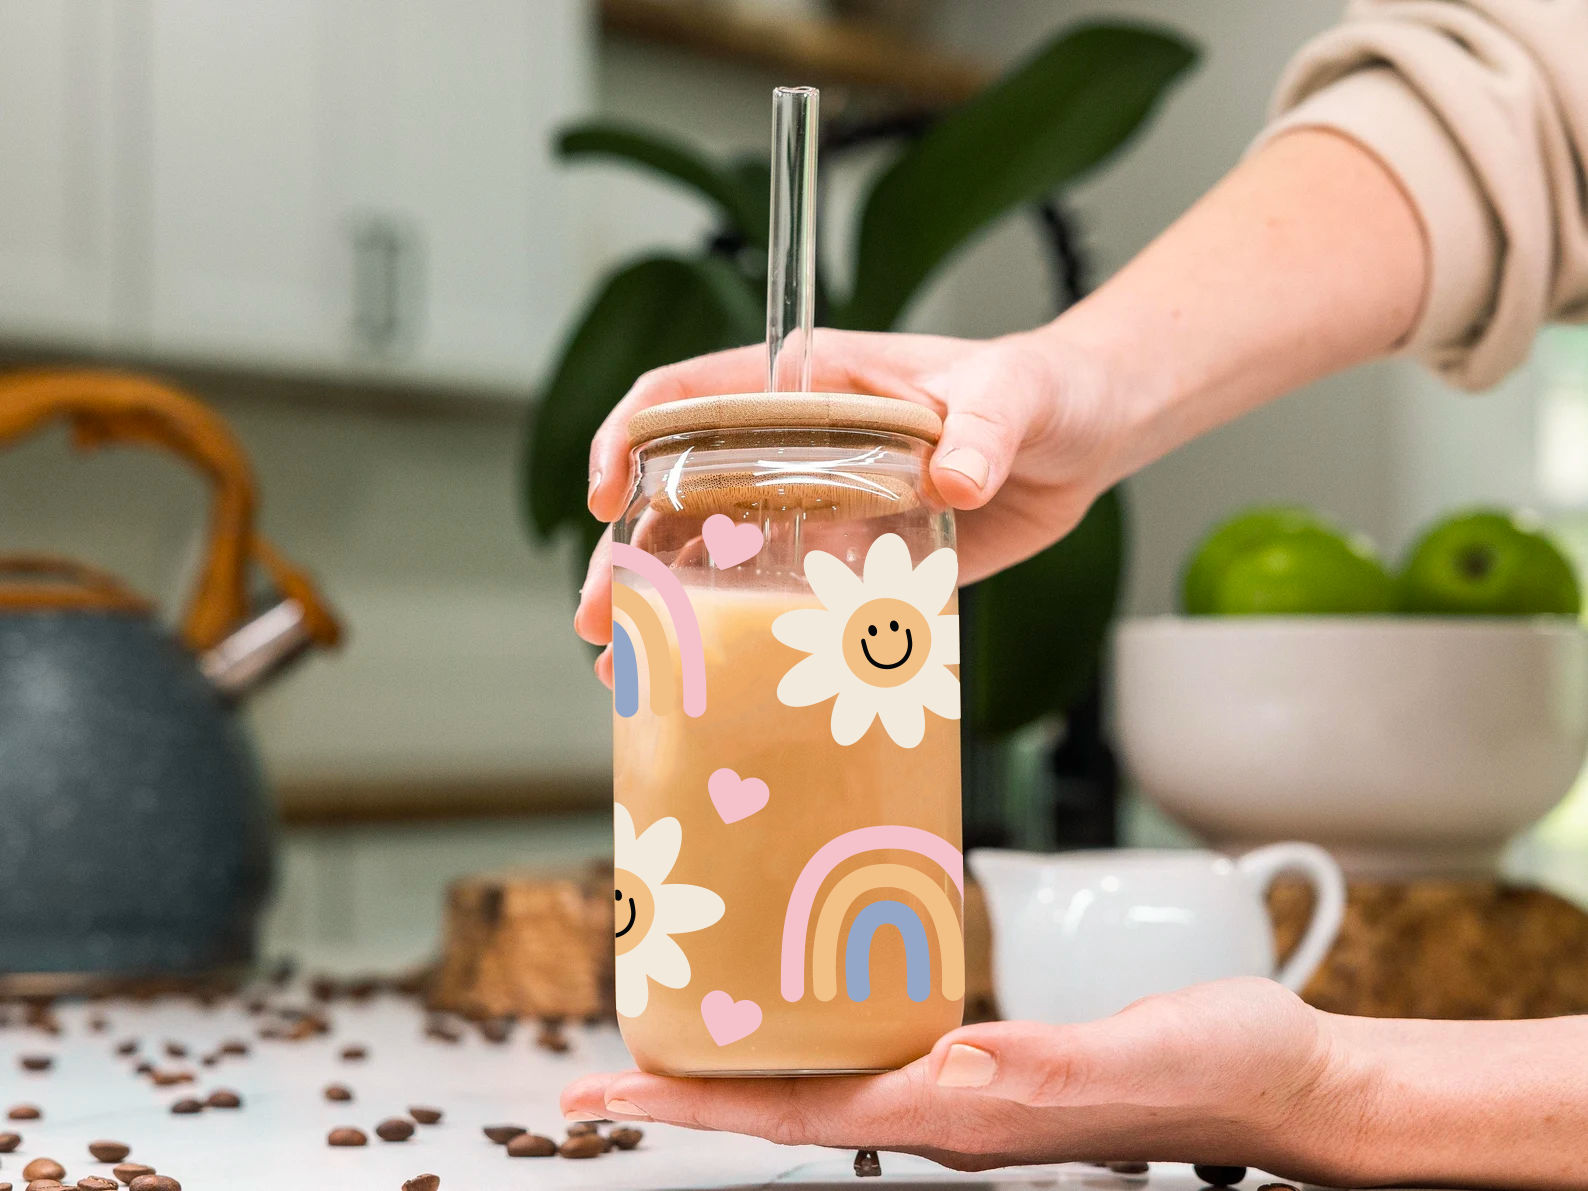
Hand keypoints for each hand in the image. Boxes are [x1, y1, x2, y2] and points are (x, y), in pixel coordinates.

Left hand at [560, 978, 1371, 1182]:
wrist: (1279, 1078)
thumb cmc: (1215, 1069)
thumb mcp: (1124, 1060)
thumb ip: (1037, 1069)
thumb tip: (945, 1070)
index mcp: (958, 1112)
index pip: (792, 1114)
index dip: (692, 1102)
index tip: (601, 1093)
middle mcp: (945, 1106)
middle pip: (784, 1100)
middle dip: (692, 1084)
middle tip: (607, 1057)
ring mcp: (967, 1087)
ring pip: (824, 1075)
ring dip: (747, 1057)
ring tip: (685, 1018)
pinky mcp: (994, 1057)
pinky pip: (880, 1045)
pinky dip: (819, 1027)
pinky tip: (809, 996)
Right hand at [575, 326, 1123, 674]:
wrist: (1086, 438)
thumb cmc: (1044, 387)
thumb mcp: (1014, 390)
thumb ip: (985, 424)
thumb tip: (958, 477)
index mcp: (811, 385)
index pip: (689, 396)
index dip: (631, 435)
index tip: (603, 493)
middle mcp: (795, 447)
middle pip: (680, 494)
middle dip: (628, 554)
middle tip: (601, 619)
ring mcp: (818, 508)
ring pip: (716, 556)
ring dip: (667, 609)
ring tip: (630, 670)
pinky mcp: (855, 562)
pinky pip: (784, 601)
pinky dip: (743, 640)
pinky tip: (712, 683)